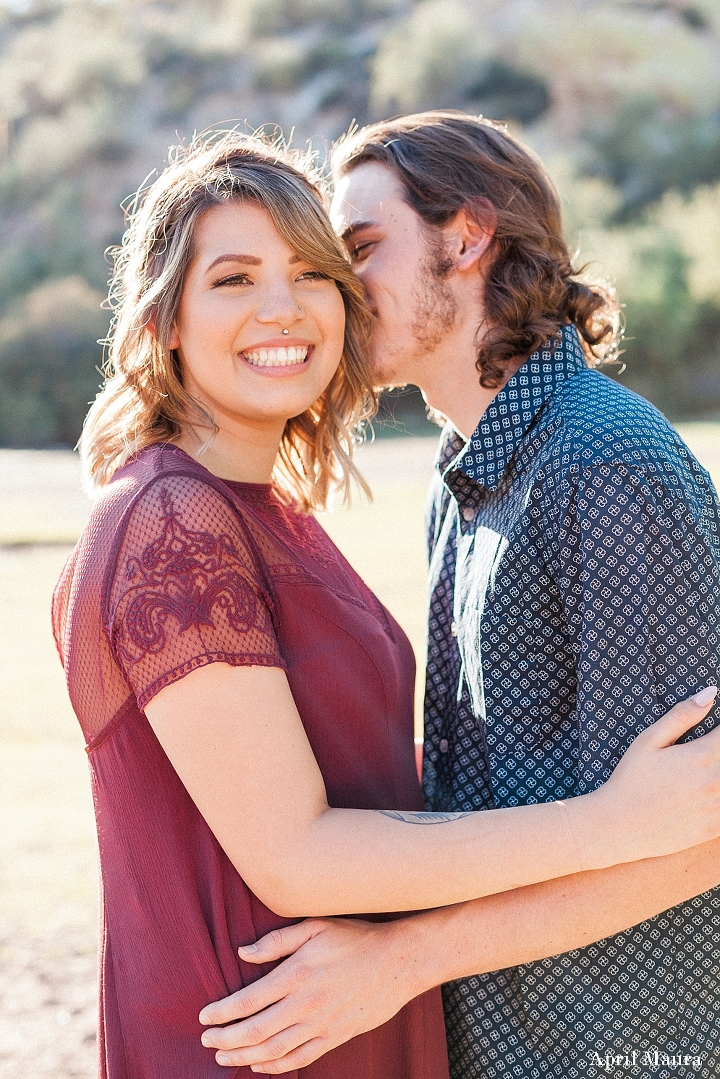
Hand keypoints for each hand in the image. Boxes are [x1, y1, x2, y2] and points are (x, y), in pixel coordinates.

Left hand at [199, 917, 421, 1072]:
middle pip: (256, 1031)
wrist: (398, 960)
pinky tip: (260, 1064)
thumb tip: (243, 953)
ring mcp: (322, 1024)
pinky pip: (300, 1058)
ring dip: (244, 1056)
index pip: (248, 1000)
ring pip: (274, 1050)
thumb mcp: (315, 926)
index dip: (222, 1012)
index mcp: (297, 974)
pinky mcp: (336, 1036)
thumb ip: (277, 941)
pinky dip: (276, 1066)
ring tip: (224, 1057)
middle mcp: (306, 1004)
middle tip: (206, 1041)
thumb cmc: (355, 937)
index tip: (204, 1016)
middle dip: (226, 1039)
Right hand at [580, 686, 719, 865]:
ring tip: (703, 774)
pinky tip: (709, 793)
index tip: (713, 734)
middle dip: (719, 752)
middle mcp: (716, 781)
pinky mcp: (716, 828)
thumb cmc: (631, 780)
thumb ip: (682, 716)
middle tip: (701, 758)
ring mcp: (718, 807)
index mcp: (702, 756)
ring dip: (719, 772)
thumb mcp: (649, 741)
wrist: (619, 827)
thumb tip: (711, 693)